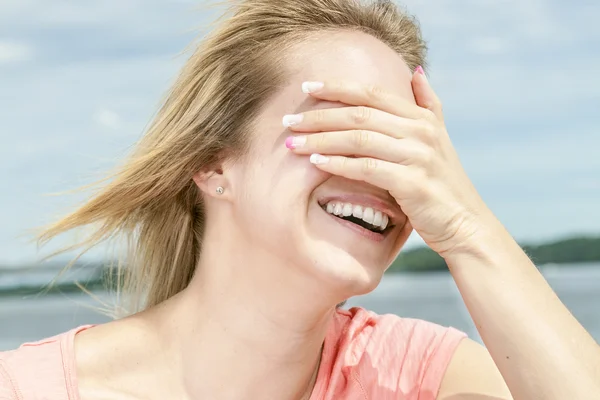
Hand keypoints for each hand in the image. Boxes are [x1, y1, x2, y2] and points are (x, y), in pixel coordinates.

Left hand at [284, 69, 491, 256]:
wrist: (465, 223)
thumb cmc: (443, 183)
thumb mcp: (440, 137)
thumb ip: (428, 104)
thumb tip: (416, 72)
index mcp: (422, 118)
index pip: (372, 94)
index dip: (337, 88)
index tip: (307, 87)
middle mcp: (421, 131)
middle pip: (359, 114)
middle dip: (319, 115)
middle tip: (289, 120)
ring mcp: (418, 155)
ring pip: (359, 139)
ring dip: (321, 139)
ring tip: (293, 141)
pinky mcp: (412, 182)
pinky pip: (366, 167)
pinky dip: (338, 162)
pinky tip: (316, 161)